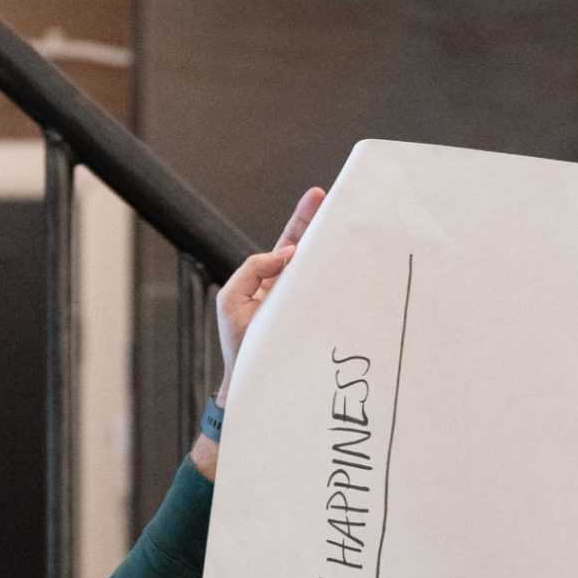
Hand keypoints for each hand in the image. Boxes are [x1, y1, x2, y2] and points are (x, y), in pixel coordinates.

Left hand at [214, 185, 324, 392]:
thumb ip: (253, 270)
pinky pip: (325, 296)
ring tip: (344, 226)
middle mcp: (290, 288)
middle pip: (308, 248)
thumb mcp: (232, 299)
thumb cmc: (239, 344)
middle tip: (332, 198)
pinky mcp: (314, 320)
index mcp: (271, 279)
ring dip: (331, 249)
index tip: (317, 195)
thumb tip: (287, 254)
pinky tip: (345, 268)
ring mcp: (304, 304)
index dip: (302, 220)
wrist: (249, 382)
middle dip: (319, 222)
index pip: (289, 243)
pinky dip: (335, 281)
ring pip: (318, 270)